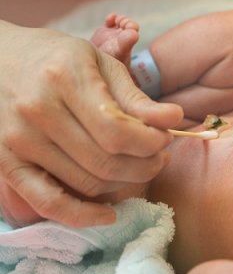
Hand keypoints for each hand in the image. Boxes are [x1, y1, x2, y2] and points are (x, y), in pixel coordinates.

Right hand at [0, 22, 182, 226]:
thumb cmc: (56, 58)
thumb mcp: (100, 62)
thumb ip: (135, 96)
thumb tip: (174, 119)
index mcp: (64, 79)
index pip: (118, 131)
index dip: (151, 142)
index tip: (165, 137)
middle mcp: (37, 111)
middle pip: (106, 160)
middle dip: (146, 164)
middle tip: (159, 155)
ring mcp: (18, 141)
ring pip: (86, 182)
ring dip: (124, 182)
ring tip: (139, 166)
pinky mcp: (6, 164)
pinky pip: (47, 202)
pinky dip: (81, 215)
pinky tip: (108, 214)